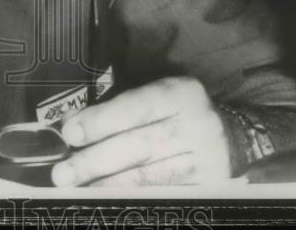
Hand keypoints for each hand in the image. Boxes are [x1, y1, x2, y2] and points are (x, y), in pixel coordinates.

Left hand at [51, 76, 230, 185]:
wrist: (233, 136)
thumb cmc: (177, 113)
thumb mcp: (157, 97)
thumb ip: (119, 109)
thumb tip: (71, 129)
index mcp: (181, 93)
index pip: (135, 107)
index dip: (100, 122)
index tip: (69, 133)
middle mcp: (197, 125)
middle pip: (139, 146)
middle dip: (95, 161)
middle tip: (62, 174)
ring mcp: (206, 161)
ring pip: (149, 178)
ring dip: (108, 186)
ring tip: (78, 191)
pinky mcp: (208, 190)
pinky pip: (163, 197)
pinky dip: (132, 201)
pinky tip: (108, 202)